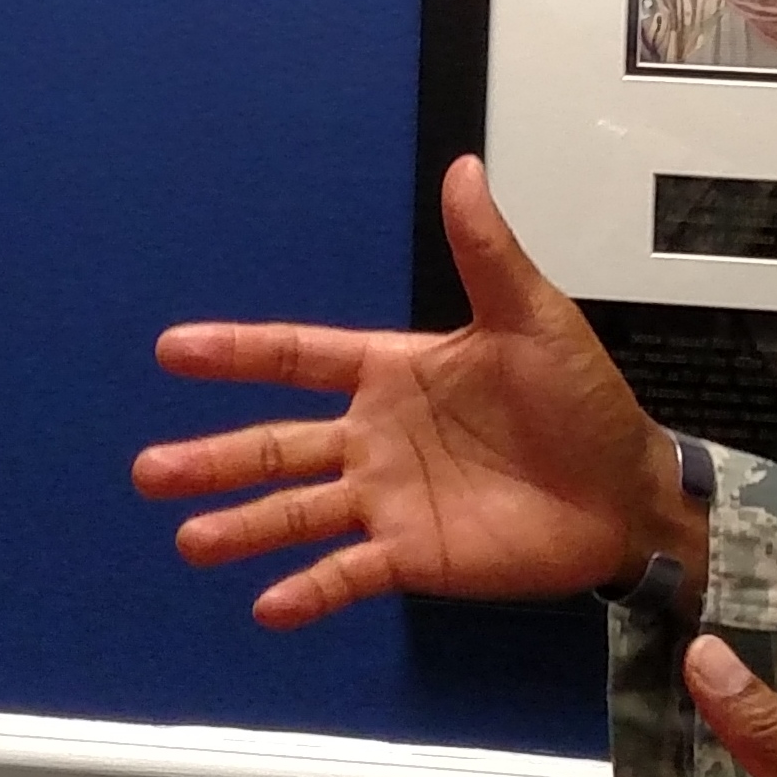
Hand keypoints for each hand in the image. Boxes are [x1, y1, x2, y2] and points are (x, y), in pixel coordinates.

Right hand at [138, 156, 690, 625]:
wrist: (626, 488)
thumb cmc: (583, 401)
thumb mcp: (533, 317)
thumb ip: (486, 252)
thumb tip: (465, 169)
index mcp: (394, 373)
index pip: (299, 358)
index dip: (237, 353)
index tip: (172, 350)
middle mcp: (376, 438)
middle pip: (278, 444)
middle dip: (213, 459)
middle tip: (150, 471)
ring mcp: (390, 500)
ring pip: (298, 512)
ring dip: (243, 527)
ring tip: (190, 540)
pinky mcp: (414, 555)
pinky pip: (350, 574)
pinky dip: (309, 592)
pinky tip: (267, 607)